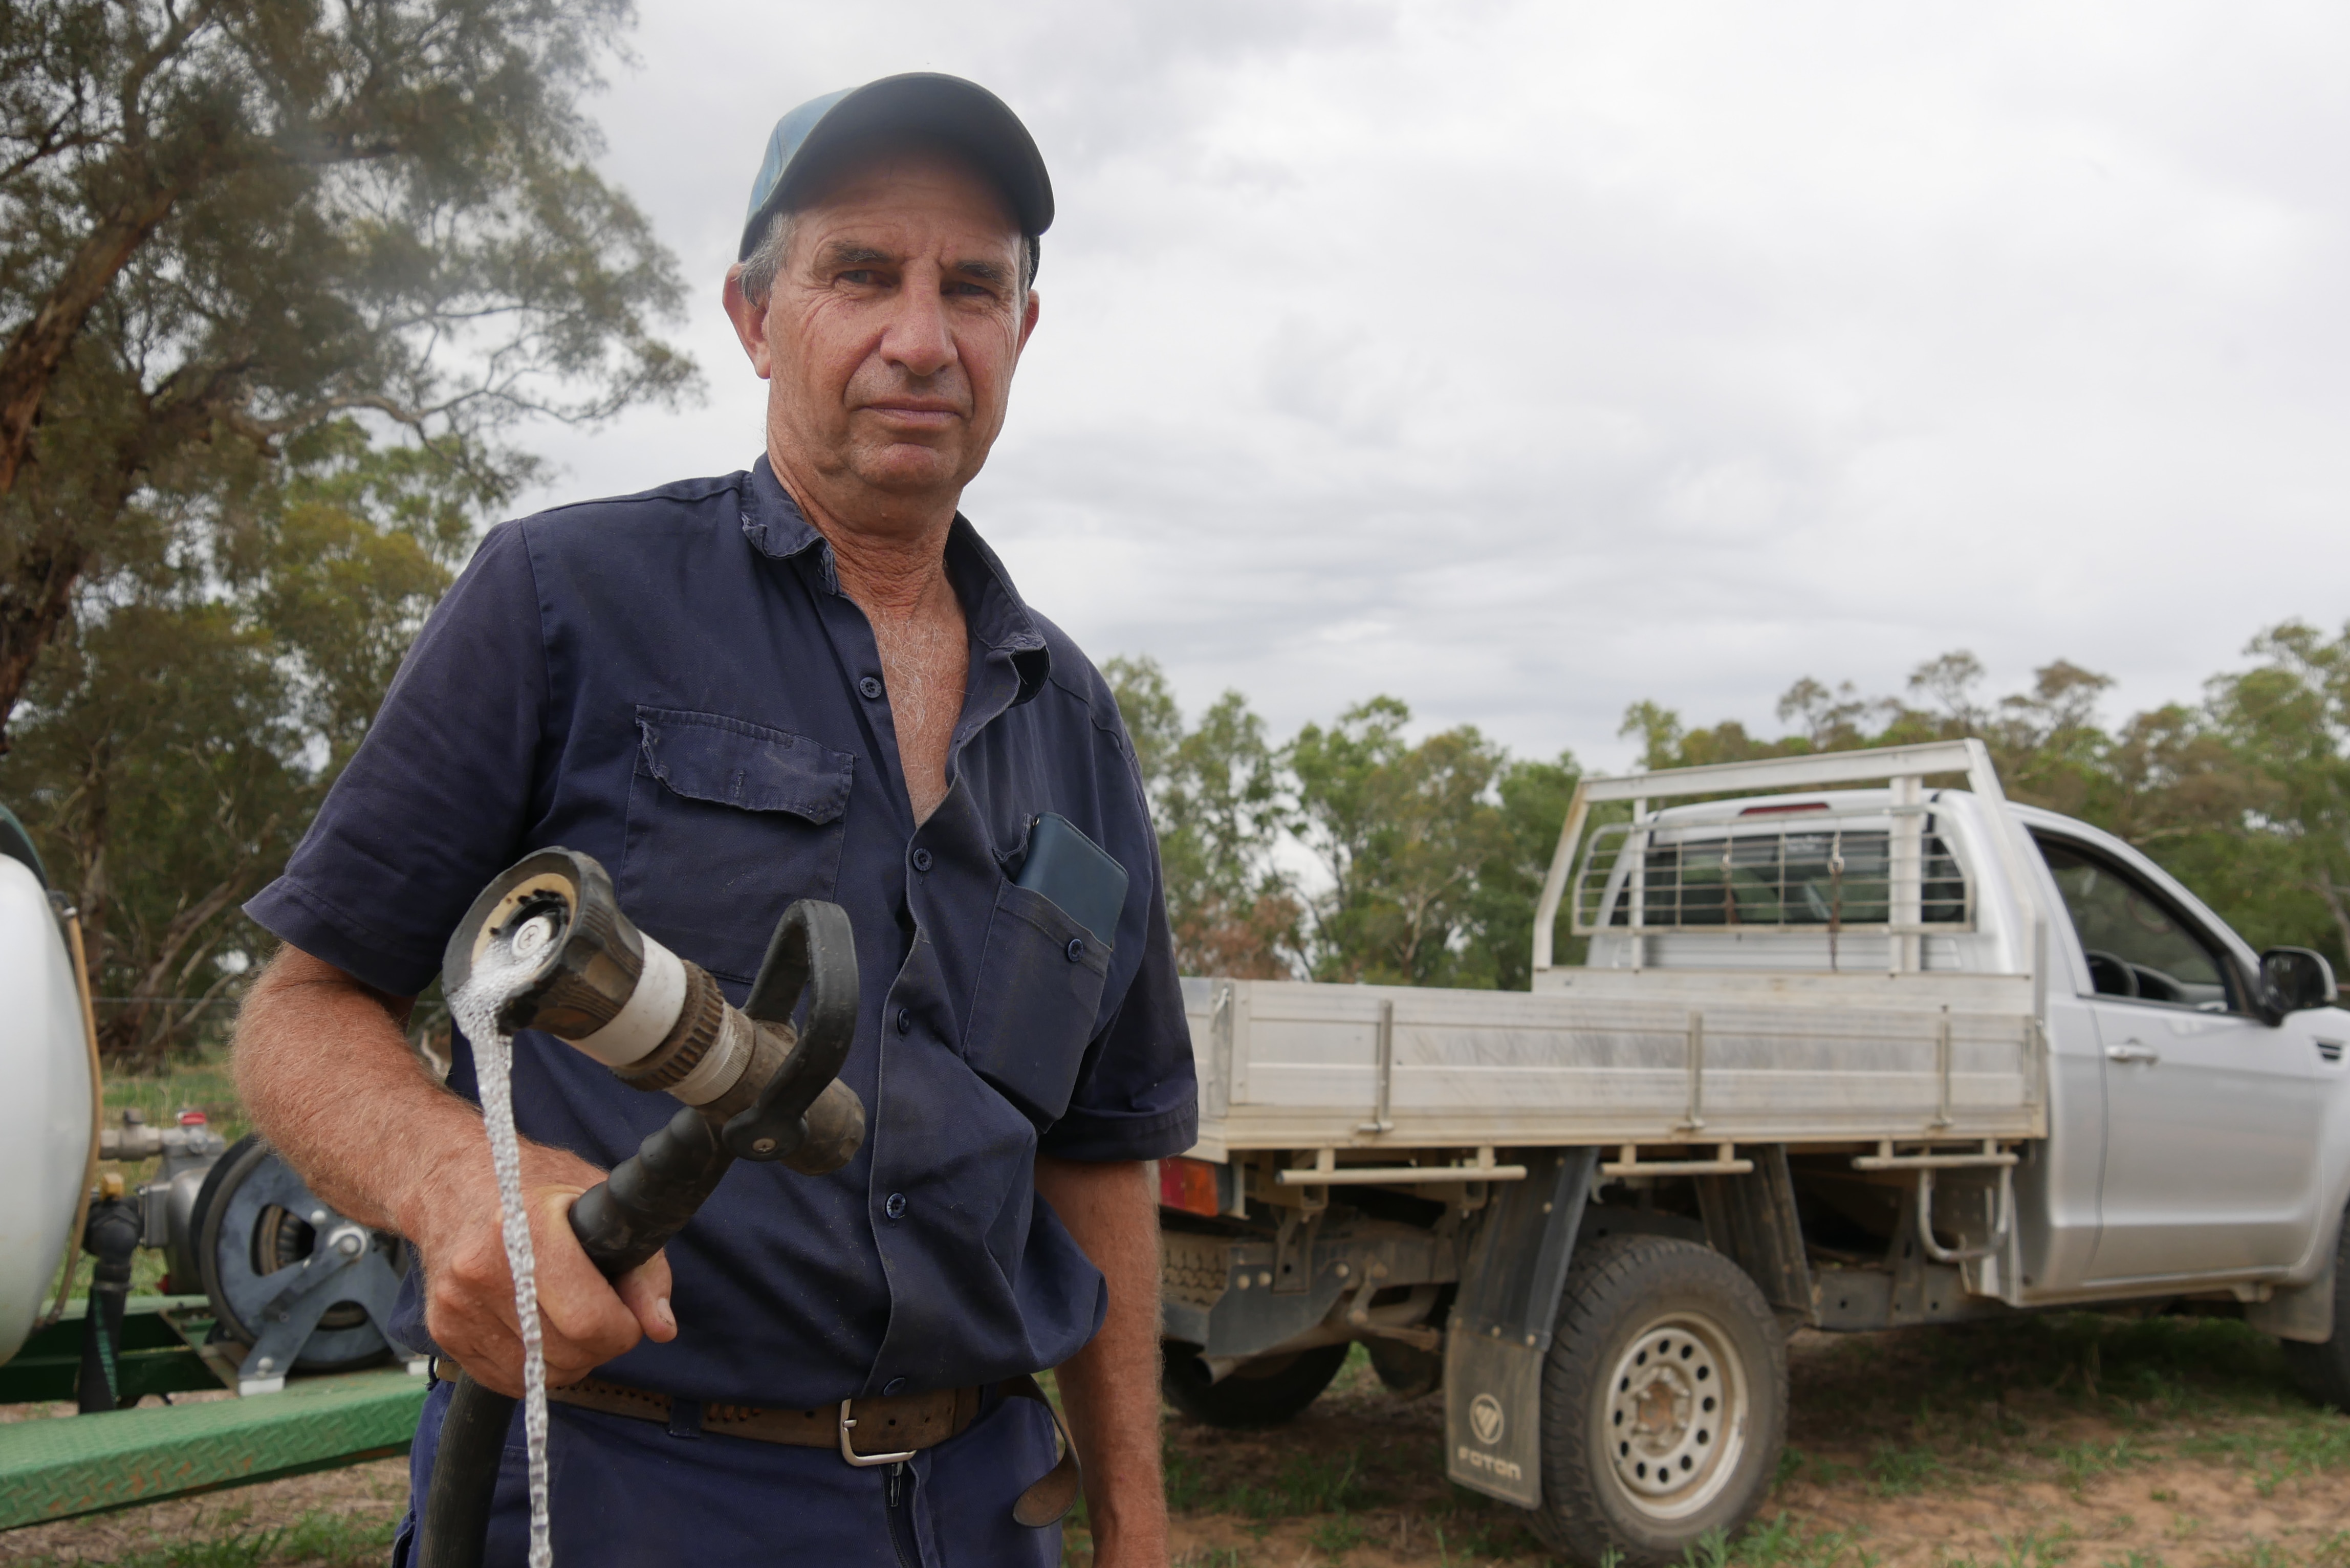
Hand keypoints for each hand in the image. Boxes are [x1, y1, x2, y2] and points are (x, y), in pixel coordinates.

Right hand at [410, 1140, 675, 1396]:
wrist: (450, 1182)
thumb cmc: (536, 1185)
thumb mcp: (601, 1202)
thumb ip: (643, 1266)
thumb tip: (662, 1328)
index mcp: (523, 1231)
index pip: (587, 1320)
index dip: (624, 1328)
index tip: (629, 1313)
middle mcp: (480, 1272)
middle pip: (565, 1354)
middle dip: (601, 1345)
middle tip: (605, 1314)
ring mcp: (456, 1306)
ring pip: (539, 1375)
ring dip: (571, 1359)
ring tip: (572, 1316)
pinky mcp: (443, 1331)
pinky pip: (508, 1380)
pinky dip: (537, 1365)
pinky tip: (541, 1328)